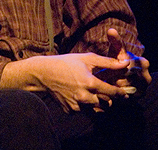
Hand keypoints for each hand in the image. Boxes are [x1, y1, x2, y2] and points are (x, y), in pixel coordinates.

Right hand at [0, 52, 128, 112]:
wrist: (44, 73)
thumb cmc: (66, 63)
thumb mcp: (87, 58)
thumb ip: (107, 62)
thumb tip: (125, 63)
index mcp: (90, 83)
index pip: (113, 92)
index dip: (120, 92)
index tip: (122, 91)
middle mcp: (84, 97)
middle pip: (107, 103)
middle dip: (109, 98)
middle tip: (108, 92)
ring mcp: (77, 105)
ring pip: (96, 109)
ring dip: (98, 103)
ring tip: (94, 93)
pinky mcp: (71, 110)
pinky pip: (84, 111)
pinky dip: (85, 105)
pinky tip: (80, 95)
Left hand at [96, 28, 150, 95]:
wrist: (114, 75)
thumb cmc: (117, 59)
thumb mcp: (116, 50)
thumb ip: (115, 41)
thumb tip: (111, 30)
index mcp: (142, 63)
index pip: (143, 63)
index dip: (133, 63)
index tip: (125, 61)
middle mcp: (145, 76)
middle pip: (136, 76)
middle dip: (123, 74)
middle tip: (114, 72)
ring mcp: (142, 87)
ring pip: (131, 86)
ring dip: (120, 83)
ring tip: (112, 79)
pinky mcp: (136, 96)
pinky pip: (128, 96)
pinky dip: (119, 91)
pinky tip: (113, 87)